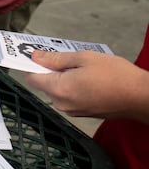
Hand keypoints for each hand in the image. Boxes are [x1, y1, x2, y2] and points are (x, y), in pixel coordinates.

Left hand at [25, 50, 148, 122]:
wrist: (140, 97)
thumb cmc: (116, 76)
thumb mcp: (84, 58)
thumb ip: (56, 58)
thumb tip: (36, 57)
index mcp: (59, 89)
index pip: (31, 78)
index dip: (33, 65)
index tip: (38, 55)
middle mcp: (61, 103)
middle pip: (45, 84)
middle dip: (52, 69)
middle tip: (69, 58)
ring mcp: (71, 111)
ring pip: (58, 90)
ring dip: (65, 77)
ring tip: (84, 68)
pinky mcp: (81, 113)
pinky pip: (69, 97)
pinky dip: (74, 86)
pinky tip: (90, 79)